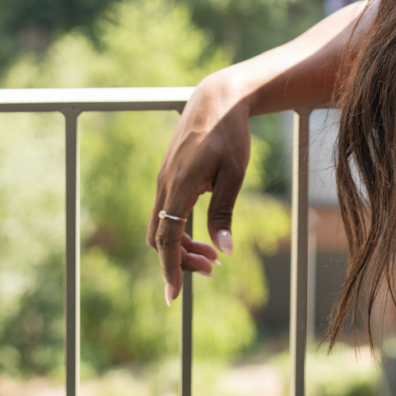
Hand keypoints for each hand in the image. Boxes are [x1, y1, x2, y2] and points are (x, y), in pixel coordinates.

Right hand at [149, 72, 250, 304]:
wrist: (217, 98)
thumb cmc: (230, 134)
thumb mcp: (235, 174)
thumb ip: (224, 211)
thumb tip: (225, 250)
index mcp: (178, 186)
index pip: (166, 239)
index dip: (169, 269)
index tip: (174, 296)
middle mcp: (164, 185)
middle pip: (160, 238)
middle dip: (180, 260)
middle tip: (213, 268)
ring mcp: (164, 180)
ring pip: (162, 226)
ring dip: (183, 245)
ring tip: (214, 254)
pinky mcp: (169, 175)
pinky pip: (167, 211)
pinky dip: (181, 228)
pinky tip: (205, 231)